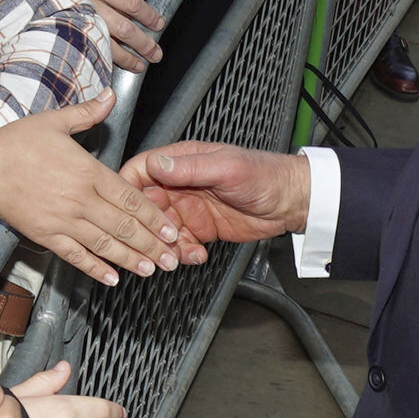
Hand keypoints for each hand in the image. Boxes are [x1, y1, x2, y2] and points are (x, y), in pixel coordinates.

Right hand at [0, 98, 181, 284]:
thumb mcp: (54, 121)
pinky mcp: (46, 235)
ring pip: (105, 244)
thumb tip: (110, 95)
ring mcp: (64, 220)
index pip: (130, 198)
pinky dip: (94, 268)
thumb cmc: (16, 144)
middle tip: (171, 258)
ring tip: (150, 270)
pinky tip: (111, 278)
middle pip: (124, 225)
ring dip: (130, 259)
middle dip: (151, 244)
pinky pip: (75, 255)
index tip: (171, 229)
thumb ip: (87, 113)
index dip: (154, 216)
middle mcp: (81, 199)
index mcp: (88, 171)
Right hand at [39, 0, 164, 65]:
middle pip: (125, 27)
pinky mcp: (59, 29)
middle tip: (155, 54)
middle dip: (143, 43)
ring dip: (127, 57)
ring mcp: (73, 18)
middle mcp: (87, 1)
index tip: (157, 23)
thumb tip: (111, 1)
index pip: (130, 1)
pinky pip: (84, 49)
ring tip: (139, 66)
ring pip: (108, 43)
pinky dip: (98, 61)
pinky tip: (106, 69)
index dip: (148, 14)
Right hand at [128, 140, 311, 246]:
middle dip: (146, 226)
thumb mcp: (226, 168)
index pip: (140, 172)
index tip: (127, 208)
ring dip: (163, 244)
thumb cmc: (264, 174)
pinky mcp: (201, 229)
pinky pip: (180, 244)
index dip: (129, 189)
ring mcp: (189, 209)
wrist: (291, 202)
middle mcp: (180, 185)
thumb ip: (190, 168)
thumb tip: (156, 163)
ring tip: (175, 255)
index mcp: (181, 163)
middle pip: (146, 206)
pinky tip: (196, 255)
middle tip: (156, 240)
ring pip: (160, 229)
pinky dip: (183, 254)